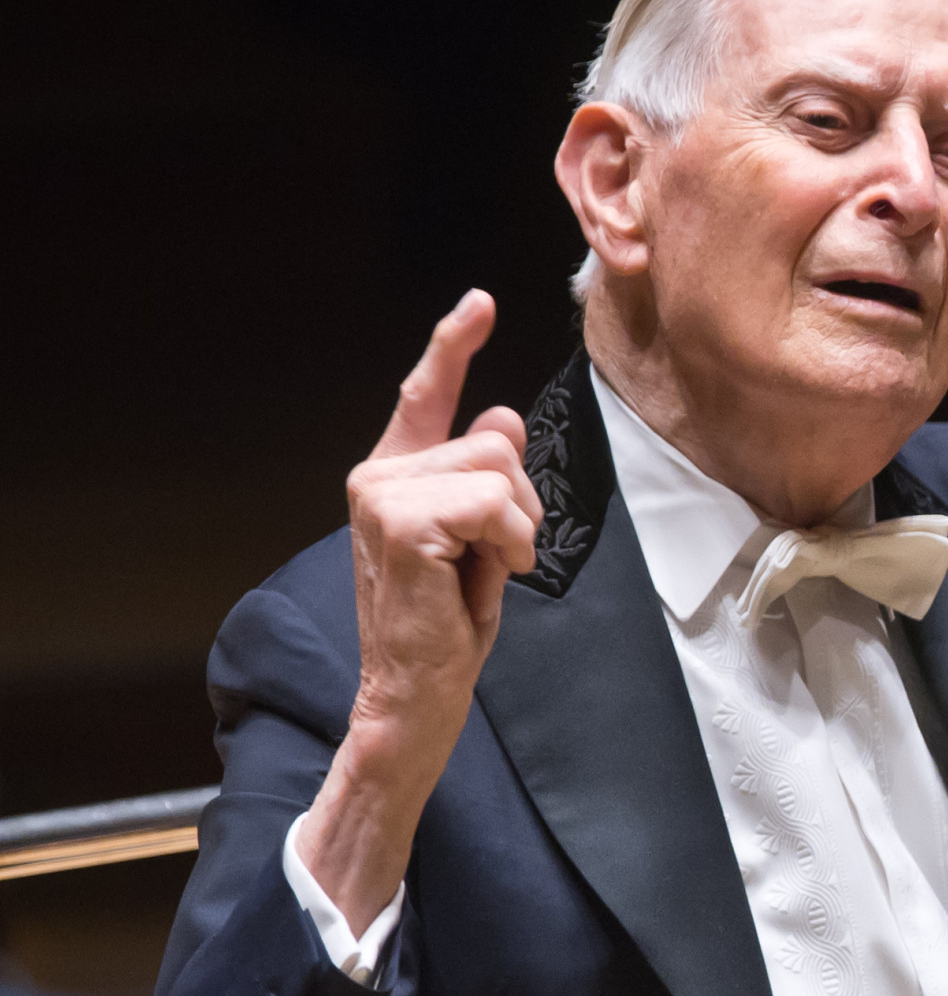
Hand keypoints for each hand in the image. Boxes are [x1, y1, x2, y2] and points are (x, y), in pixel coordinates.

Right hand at [298, 292, 541, 933]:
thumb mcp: (484, 543)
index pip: (427, 392)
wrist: (415, 693)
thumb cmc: (448, 627)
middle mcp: (379, 473)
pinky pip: (494, 505)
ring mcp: (382, 492)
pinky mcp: (400, 519)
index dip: (455, 343)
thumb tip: (503, 416)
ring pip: (500, 470)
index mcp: (397, 475)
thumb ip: (488, 481)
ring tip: (482, 573)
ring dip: (515, 530)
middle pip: (497, 442)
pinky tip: (481, 579)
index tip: (482, 302)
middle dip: (520, 506)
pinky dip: (508, 545)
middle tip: (490, 564)